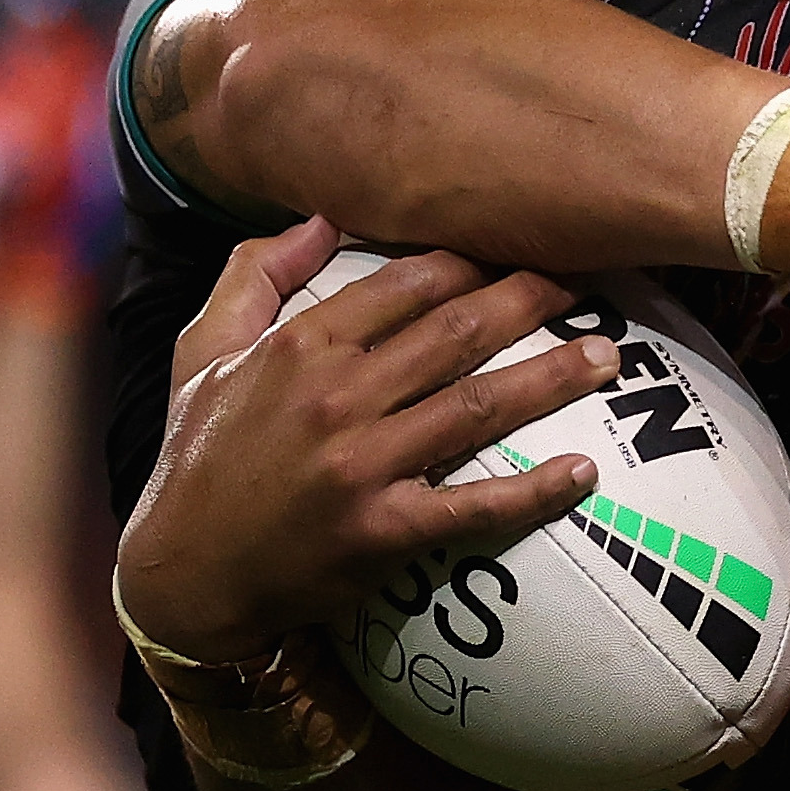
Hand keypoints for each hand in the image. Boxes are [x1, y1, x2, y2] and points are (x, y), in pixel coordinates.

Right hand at [120, 218, 620, 663]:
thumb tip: (318, 216)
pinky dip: (532, 493)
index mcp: (300, 346)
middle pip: (457, 332)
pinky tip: (583, 473)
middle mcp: (336, 398)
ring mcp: (361, 466)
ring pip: (477, 407)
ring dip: (552, 378)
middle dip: (532, 299)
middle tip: (591, 282)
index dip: (476, 257)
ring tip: (608, 357)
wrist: (181, 575)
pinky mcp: (380, 533)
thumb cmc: (197, 457)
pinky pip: (471, 507)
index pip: (409, 283)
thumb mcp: (202, 351)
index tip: (525, 241)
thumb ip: (255, 275)